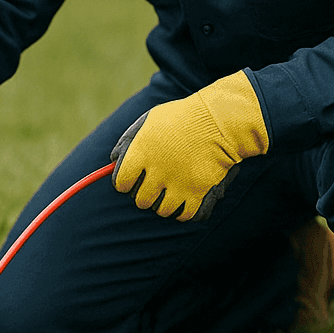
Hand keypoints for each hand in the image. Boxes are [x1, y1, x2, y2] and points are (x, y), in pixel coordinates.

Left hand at [109, 71, 269, 220]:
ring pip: (162, 210)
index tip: (132, 178)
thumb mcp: (149, 121)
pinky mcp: (197, 193)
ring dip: (164, 202)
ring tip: (172, 189)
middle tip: (155, 183)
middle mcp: (156, 172)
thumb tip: (114, 162)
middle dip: (145, 193)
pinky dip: (184, 210)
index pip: (120, 183)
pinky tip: (186, 197)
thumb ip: (129, 141)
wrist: (218, 120)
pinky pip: (184, 214)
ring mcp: (177, 185)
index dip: (125, 181)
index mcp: (140, 153)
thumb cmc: (181, 118)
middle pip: (140, 200)